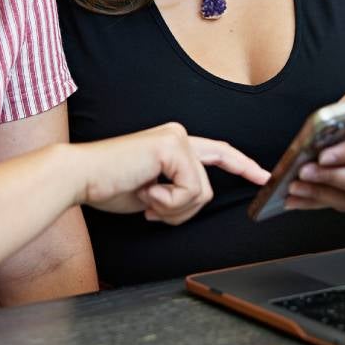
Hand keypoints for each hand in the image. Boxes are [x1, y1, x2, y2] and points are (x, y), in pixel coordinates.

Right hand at [73, 123, 268, 224]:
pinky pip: (189, 191)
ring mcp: (177, 138)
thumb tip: (186, 204)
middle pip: (206, 188)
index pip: (218, 153)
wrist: (80, 176)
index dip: (243, 165)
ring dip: (170, 208)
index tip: (264, 177)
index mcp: (173, 144)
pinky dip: (166, 202)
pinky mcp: (173, 147)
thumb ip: (174, 192)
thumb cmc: (107, 185)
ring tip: (142, 196)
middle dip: (182, 209)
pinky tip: (143, 191)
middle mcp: (178, 135)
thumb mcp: (151, 192)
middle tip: (148, 204)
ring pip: (199, 194)